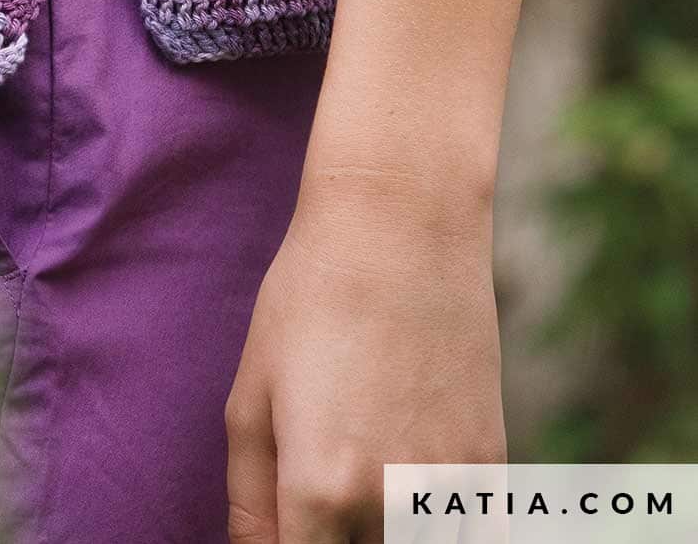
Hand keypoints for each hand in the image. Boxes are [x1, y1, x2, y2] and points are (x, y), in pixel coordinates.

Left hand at [224, 168, 506, 543]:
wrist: (401, 229)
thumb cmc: (308, 302)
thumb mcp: (251, 396)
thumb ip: (249, 500)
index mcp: (319, 490)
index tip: (286, 523)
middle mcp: (391, 507)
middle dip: (329, 539)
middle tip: (316, 486)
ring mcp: (452, 493)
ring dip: (381, 536)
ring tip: (357, 472)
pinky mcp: (492, 471)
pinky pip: (470, 539)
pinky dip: (435, 527)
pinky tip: (409, 488)